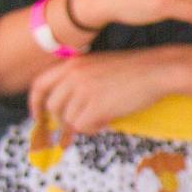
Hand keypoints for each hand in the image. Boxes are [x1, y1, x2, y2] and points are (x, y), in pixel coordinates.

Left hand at [29, 49, 170, 133]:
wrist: (156, 70)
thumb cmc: (132, 69)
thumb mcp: (97, 65)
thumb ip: (77, 79)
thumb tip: (63, 106)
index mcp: (71, 63)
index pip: (39, 85)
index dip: (35, 103)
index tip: (38, 116)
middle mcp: (73, 76)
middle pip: (53, 107)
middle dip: (63, 120)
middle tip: (78, 124)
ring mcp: (83, 91)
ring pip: (68, 120)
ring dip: (83, 123)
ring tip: (103, 117)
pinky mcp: (95, 106)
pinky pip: (83, 127)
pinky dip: (93, 128)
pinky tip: (107, 120)